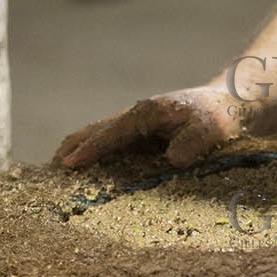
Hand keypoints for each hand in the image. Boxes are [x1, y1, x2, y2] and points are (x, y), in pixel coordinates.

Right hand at [54, 86, 245, 168]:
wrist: (226, 105)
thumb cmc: (217, 118)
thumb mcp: (211, 129)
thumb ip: (192, 142)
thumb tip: (170, 159)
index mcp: (146, 114)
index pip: (111, 134)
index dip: (89, 149)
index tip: (68, 164)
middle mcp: (135, 117)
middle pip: (94, 131)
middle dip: (71, 148)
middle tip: (50, 171)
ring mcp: (135, 125)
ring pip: (98, 135)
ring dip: (77, 150)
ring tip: (56, 171)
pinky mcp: (139, 134)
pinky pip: (109, 143)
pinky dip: (92, 153)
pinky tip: (84, 169)